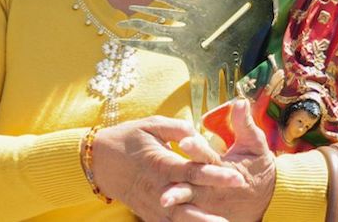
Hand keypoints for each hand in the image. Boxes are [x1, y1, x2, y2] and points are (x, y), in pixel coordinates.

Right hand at [90, 116, 243, 220]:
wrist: (99, 161)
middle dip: (210, 211)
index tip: (237, 177)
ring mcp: (151, 203)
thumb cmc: (128, 138)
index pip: (193, 171)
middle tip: (231, 217)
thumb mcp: (151, 125)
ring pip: (177, 220)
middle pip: (187, 202)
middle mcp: (158, 187)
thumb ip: (177, 128)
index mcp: (161, 163)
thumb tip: (198, 133)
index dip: (215, 175)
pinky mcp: (147, 213)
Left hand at [162, 100, 275, 221]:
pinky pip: (194, 217)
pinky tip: (163, 215)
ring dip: (179, 203)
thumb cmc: (259, 167)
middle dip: (180, 188)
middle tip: (164, 190)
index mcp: (225, 167)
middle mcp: (216, 186)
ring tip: (162, 202)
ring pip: (193, 204)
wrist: (269, 198)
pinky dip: (181, 217)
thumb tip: (240, 101)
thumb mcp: (256, 144)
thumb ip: (244, 124)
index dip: (196, 148)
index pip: (208, 156)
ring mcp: (213, 204)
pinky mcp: (209, 215)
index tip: (183, 141)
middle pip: (195, 186)